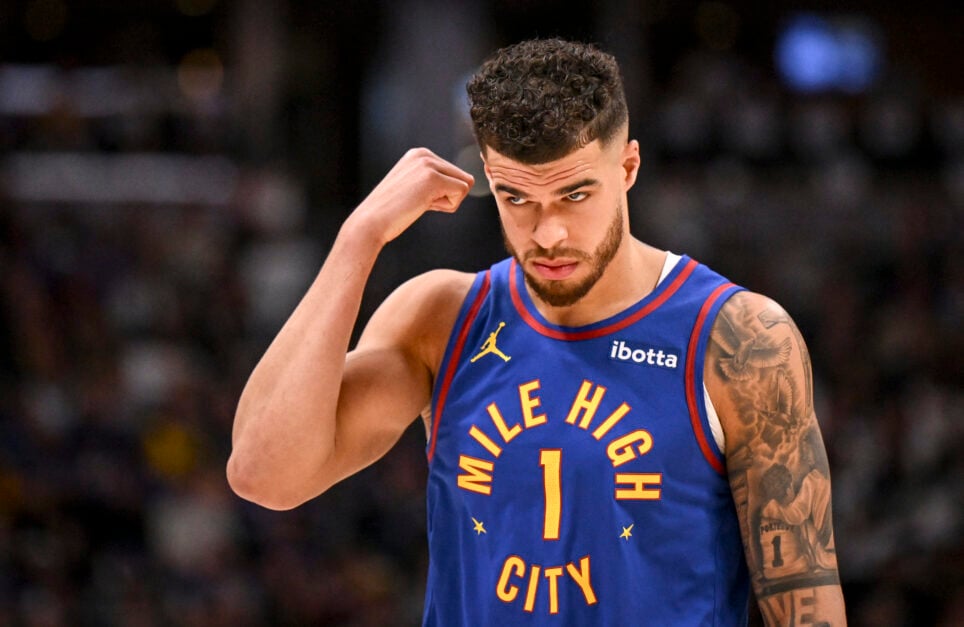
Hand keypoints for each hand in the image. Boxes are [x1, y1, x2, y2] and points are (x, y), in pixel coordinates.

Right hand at [347, 148, 474, 246]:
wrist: (371, 221)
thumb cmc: (392, 212)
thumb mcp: (415, 187)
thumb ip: (435, 181)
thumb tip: (466, 184)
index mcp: (420, 154)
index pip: (454, 174)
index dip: (442, 194)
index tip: (418, 198)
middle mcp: (425, 154)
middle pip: (463, 178)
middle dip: (447, 197)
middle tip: (420, 202)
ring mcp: (428, 164)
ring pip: (465, 185)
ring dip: (447, 201)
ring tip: (420, 203)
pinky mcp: (433, 178)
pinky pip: (462, 192)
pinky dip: (448, 206)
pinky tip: (423, 205)